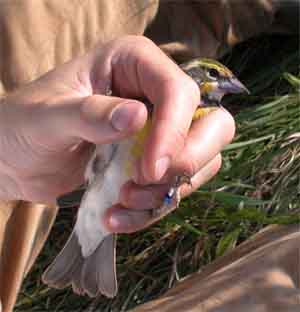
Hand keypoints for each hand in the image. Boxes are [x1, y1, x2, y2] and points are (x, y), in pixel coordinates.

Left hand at [0, 36, 234, 231]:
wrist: (16, 159)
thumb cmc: (24, 125)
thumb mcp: (47, 116)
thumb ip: (89, 114)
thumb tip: (137, 117)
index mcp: (134, 64)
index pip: (179, 92)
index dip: (173, 131)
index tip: (148, 169)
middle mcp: (156, 96)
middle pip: (213, 125)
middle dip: (188, 159)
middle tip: (148, 181)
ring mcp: (160, 133)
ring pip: (201, 162)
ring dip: (167, 191)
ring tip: (122, 200)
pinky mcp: (153, 165)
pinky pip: (175, 190)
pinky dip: (152, 210)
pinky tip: (117, 217)